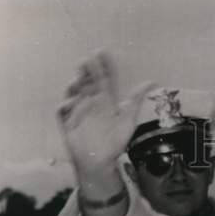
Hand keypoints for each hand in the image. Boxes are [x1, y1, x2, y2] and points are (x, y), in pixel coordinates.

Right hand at [57, 52, 151, 184]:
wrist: (101, 164)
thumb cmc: (115, 143)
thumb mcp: (128, 120)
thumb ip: (135, 100)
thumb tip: (151, 81)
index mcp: (105, 101)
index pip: (103, 78)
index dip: (103, 65)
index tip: (103, 51)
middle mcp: (90, 102)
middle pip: (87, 81)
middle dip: (86, 69)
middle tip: (88, 59)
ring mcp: (78, 111)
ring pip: (73, 93)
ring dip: (75, 84)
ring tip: (79, 79)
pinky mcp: (67, 123)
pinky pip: (63, 112)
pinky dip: (66, 106)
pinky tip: (72, 102)